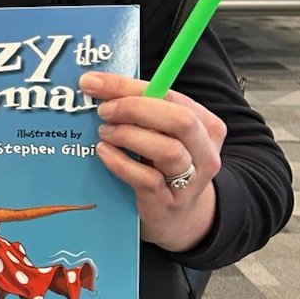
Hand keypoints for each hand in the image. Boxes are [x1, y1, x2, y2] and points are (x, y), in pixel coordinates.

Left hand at [80, 71, 224, 252]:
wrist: (176, 216)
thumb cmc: (162, 166)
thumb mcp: (161, 134)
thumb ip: (141, 110)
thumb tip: (96, 84)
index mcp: (205, 125)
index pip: (170, 95)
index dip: (129, 86)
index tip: (94, 82)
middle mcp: (204, 152)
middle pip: (179, 120)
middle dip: (135, 109)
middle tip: (103, 111)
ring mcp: (190, 181)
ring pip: (168, 151)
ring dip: (129, 136)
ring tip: (105, 133)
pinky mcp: (169, 203)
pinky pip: (148, 180)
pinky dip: (121, 163)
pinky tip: (104, 153)